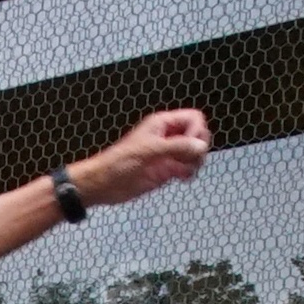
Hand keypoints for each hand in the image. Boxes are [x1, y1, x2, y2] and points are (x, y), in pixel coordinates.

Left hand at [75, 110, 209, 205]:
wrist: (102, 184)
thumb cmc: (119, 163)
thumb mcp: (149, 150)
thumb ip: (176, 146)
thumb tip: (201, 146)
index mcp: (163, 124)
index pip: (194, 118)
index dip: (196, 131)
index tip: (187, 146)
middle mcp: (168, 137)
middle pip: (198, 135)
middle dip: (198, 147)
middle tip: (188, 159)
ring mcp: (168, 154)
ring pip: (195, 152)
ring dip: (196, 161)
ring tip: (184, 171)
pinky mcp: (166, 170)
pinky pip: (187, 167)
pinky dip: (189, 172)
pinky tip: (182, 178)